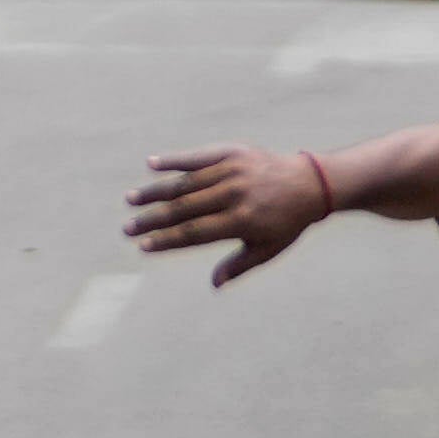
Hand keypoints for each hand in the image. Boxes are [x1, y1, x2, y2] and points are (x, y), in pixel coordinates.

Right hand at [127, 141, 335, 276]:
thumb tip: (214, 285)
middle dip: (152, 219)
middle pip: (184, 208)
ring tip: (131, 200)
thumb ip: (239, 265)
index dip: (167, 240)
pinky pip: (199, 156)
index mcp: (241, 221)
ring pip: (185, 182)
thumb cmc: (287, 222)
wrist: (311, 182)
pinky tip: (151, 165)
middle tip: (127, 227)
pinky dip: (175, 160)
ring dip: (155, 192)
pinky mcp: (233, 152)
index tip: (143, 246)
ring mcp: (232, 171)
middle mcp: (234, 194)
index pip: (194, 233)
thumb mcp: (268, 249)